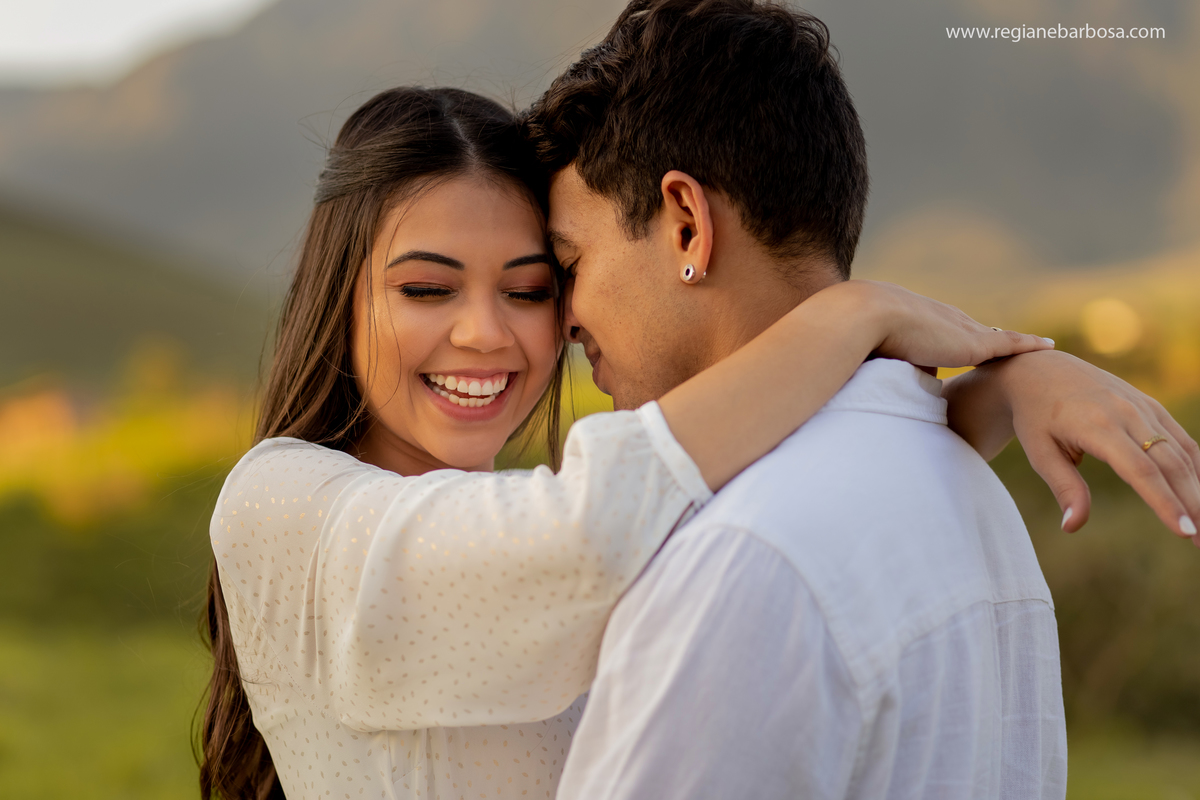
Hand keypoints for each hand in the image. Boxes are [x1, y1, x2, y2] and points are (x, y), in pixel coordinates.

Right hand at [841, 280, 1054, 366]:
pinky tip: (1048, 346)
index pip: (945, 331)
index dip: (956, 338)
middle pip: (974, 331)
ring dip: (1016, 343)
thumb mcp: (876, 359)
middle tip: (1010, 344)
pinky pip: (1011, 343)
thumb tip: (898, 393)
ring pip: (996, 336)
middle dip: (989, 338)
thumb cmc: (858, 341)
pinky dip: (1029, 345)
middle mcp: (944, 320)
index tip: (965, 344)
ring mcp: (960, 329)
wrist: (864, 319)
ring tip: (1037, 347)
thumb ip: (892, 372)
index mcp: (920, 322)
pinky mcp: (974, 343)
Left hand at [997, 351, 1199, 540]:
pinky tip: (1199, 494)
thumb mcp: (1040, 452)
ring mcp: (1143, 406)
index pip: (1141, 471)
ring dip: (1198, 489)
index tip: (1184, 533)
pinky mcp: (1151, 405)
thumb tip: (1072, 527)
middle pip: (1170, 464)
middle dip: (1192, 504)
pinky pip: (1180, 438)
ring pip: (1182, 452)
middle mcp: (1127, 412)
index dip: (1165, 502)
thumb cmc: (1036, 416)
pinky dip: (1195, 466)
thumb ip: (1063, 488)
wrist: (1040, 370)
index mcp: (1098, 425)